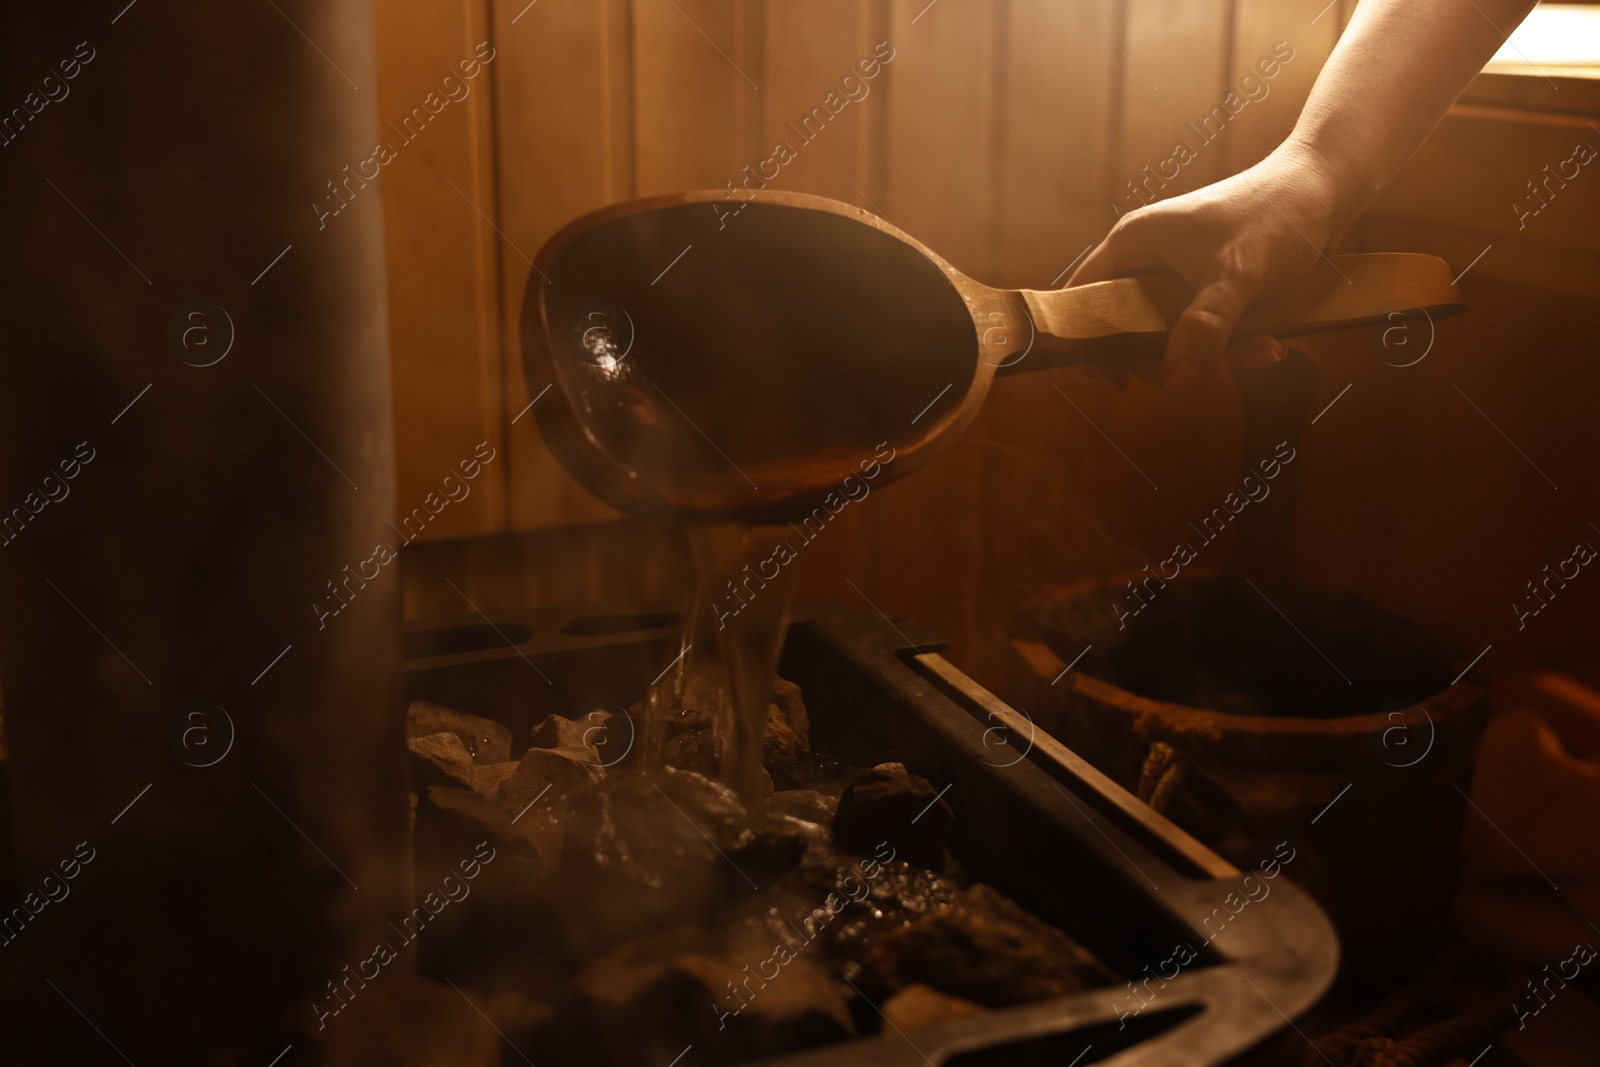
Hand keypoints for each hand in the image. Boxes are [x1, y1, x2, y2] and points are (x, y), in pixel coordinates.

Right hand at [1069, 140, 1364, 392]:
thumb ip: (1204, 329)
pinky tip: (1269, 346)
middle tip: (1207, 375)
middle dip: (1167, 363)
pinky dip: (1232, 352)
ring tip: (1258, 354)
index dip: (1084, 342)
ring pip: (1172, 344)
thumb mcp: (1236, 275)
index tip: (1115, 379)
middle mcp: (1148, 264)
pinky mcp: (1210, 296)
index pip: (1082, 300)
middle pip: (1128, 335)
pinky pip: (1205, 339)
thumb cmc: (1277, 214)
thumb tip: (1177, 381)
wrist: (1329, 191)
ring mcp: (1180, 282)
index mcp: (1133, 245)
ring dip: (1211, 362)